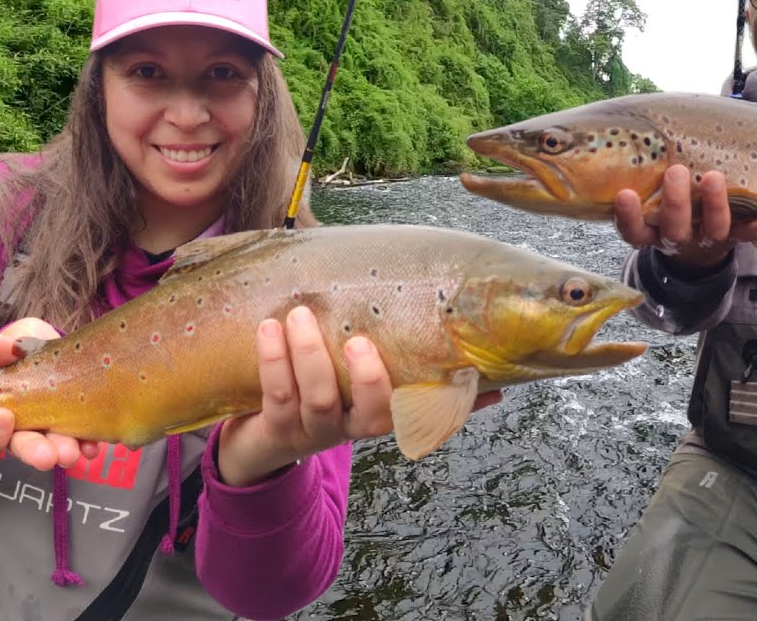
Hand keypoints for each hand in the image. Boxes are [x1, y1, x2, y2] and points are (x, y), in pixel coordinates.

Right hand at [0, 318, 99, 469]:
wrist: (55, 352)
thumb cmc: (23, 352)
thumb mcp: (14, 345)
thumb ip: (5, 348)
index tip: (3, 416)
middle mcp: (18, 431)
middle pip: (19, 448)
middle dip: (32, 451)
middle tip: (45, 456)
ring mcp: (46, 432)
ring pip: (50, 449)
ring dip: (61, 451)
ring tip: (72, 453)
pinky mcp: (74, 430)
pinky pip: (79, 444)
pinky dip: (85, 445)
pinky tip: (91, 447)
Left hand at [217, 306, 502, 486]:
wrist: (266, 441)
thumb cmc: (331, 395)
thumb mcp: (373, 388)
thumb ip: (421, 378)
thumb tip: (490, 376)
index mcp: (382, 416)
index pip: (418, 413)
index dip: (442, 400)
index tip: (462, 376)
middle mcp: (353, 430)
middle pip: (370, 414)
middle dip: (367, 378)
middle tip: (358, 338)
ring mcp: (314, 432)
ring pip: (317, 401)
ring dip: (309, 357)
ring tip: (299, 315)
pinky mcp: (277, 429)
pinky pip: (276, 397)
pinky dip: (273, 361)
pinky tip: (269, 328)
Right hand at [613, 166, 756, 271]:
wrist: (695, 243)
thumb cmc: (666, 201)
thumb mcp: (647, 191)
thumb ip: (641, 167)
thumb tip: (634, 121)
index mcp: (651, 230)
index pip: (633, 230)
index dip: (628, 216)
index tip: (625, 194)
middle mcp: (676, 238)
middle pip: (674, 228)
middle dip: (675, 201)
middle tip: (675, 171)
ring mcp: (706, 240)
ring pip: (712, 230)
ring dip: (715, 206)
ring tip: (714, 177)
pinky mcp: (732, 237)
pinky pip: (747, 234)